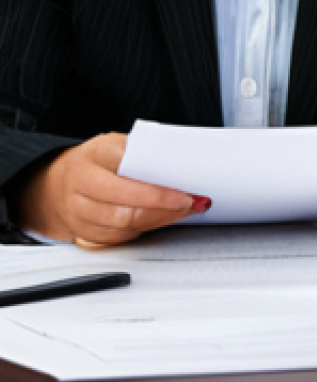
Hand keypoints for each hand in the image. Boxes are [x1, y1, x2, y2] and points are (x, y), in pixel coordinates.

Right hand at [12, 133, 207, 247]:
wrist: (57, 183)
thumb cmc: (98, 160)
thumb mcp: (120, 144)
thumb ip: (146, 152)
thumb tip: (183, 163)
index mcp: (96, 154)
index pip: (131, 168)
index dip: (160, 183)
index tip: (187, 186)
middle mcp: (82, 183)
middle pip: (128, 202)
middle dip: (166, 205)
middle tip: (192, 202)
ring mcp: (79, 210)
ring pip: (124, 223)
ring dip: (161, 219)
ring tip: (184, 211)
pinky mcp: (83, 232)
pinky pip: (118, 237)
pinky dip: (144, 229)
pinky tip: (161, 220)